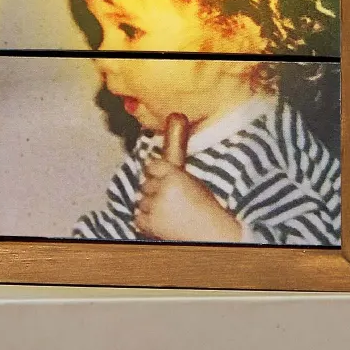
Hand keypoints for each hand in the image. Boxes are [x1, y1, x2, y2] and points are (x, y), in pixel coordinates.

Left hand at [134, 114, 242, 242]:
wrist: (212, 233)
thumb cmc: (205, 204)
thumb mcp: (192, 177)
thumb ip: (177, 157)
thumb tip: (176, 116)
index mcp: (174, 174)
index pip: (151, 165)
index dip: (158, 174)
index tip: (166, 180)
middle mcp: (162, 188)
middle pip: (145, 183)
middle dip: (155, 190)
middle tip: (173, 200)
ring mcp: (154, 207)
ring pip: (141, 200)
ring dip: (150, 206)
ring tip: (170, 211)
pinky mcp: (149, 224)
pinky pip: (138, 217)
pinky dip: (147, 220)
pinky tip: (163, 221)